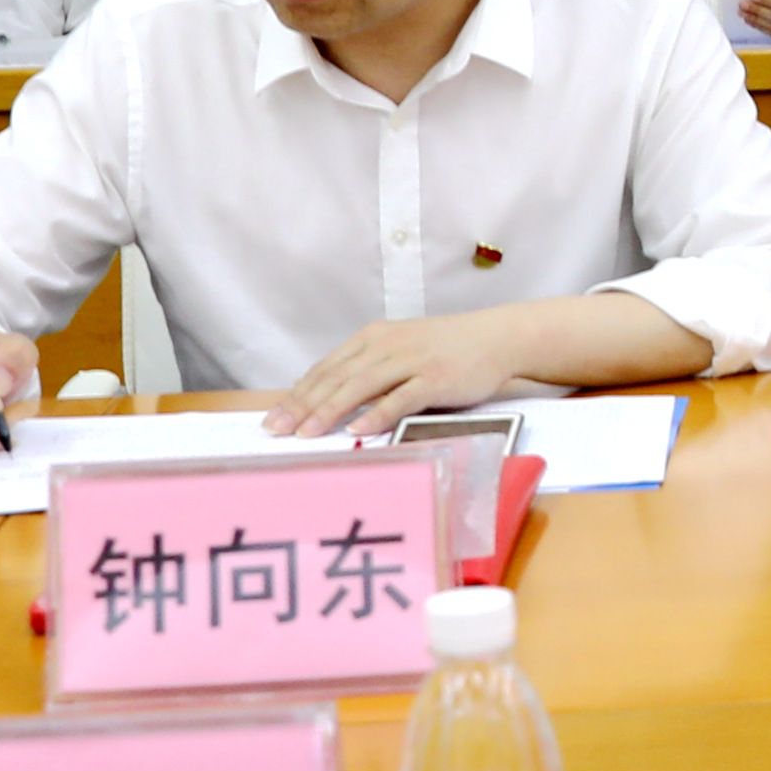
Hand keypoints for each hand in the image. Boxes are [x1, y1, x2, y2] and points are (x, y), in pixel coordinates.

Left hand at [268, 316, 524, 438]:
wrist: (498, 337)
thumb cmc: (448, 349)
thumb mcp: (401, 349)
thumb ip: (368, 368)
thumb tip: (325, 397)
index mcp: (374, 338)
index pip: (326, 369)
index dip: (296, 394)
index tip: (272, 419)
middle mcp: (388, 346)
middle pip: (337, 378)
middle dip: (303, 405)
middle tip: (276, 430)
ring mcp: (413, 361)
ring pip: (362, 386)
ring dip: (331, 410)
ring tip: (307, 433)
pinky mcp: (437, 378)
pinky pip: (402, 398)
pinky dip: (378, 414)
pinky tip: (359, 430)